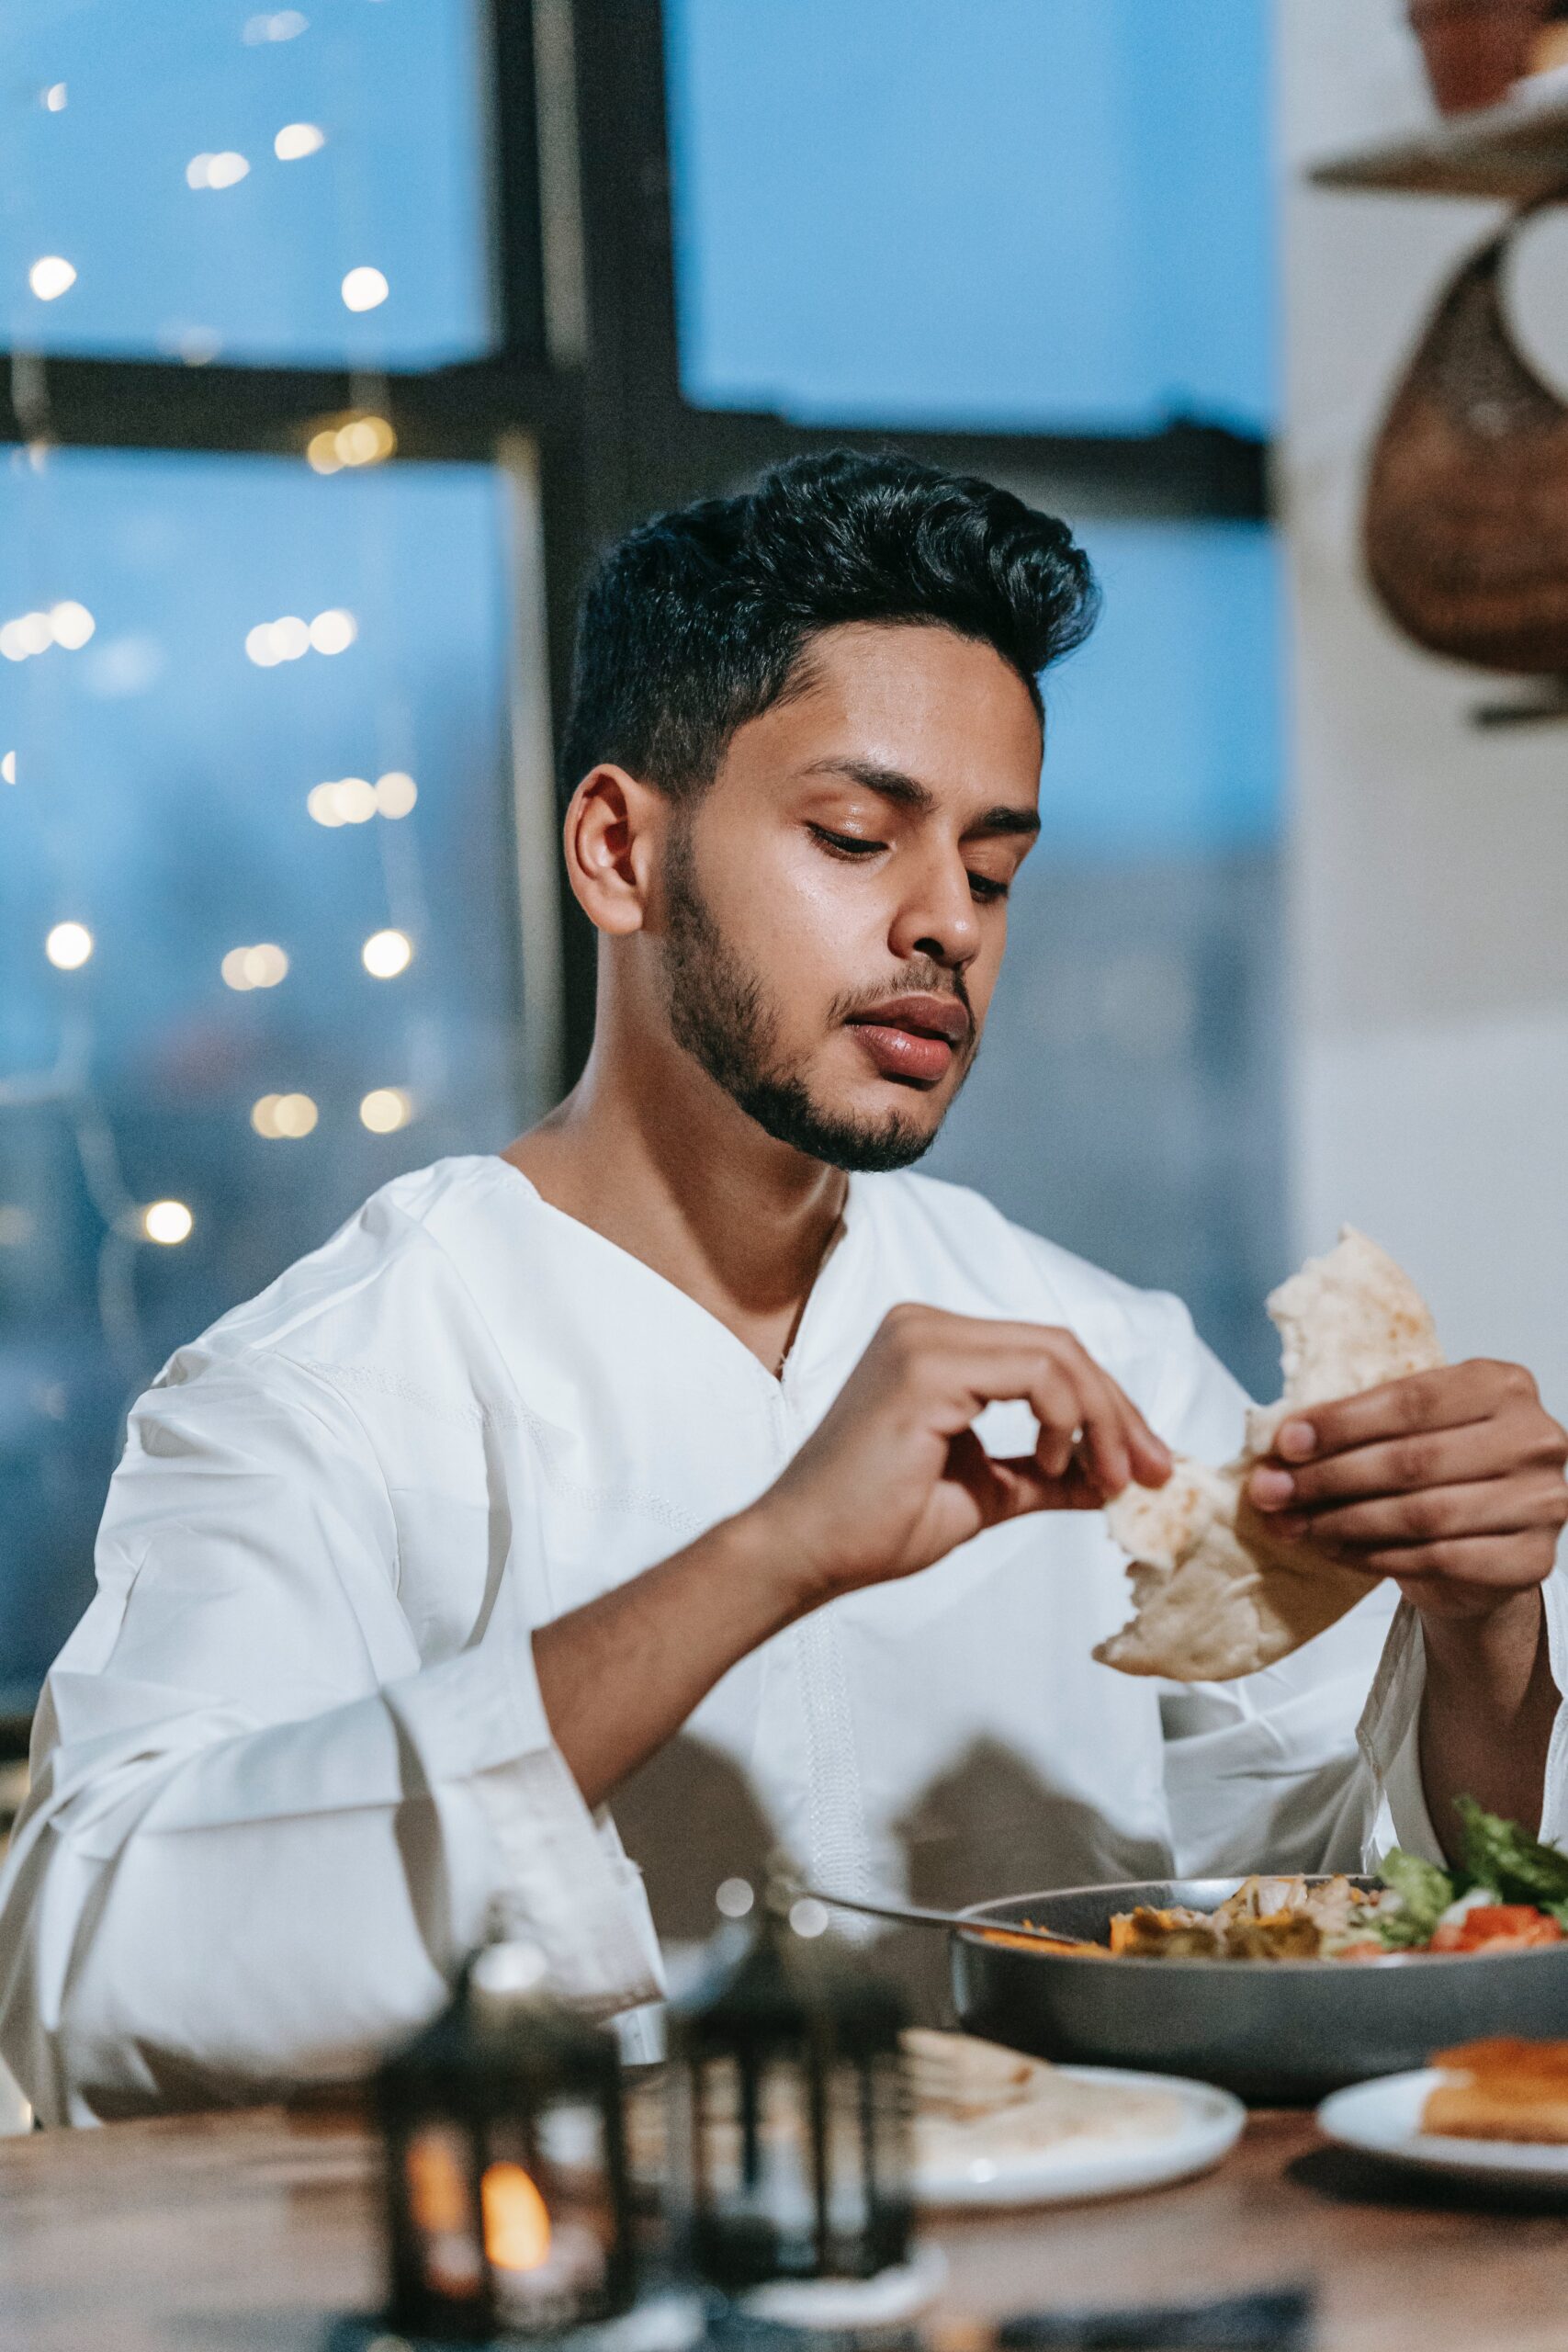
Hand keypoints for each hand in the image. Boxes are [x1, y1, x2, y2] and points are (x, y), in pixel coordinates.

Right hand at [747, 1303, 1171, 1604]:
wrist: (806, 1553)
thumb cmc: (875, 1526)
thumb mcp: (985, 1492)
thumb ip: (1047, 1475)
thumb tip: (1115, 1478)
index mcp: (934, 1343)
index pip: (1047, 1354)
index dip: (1108, 1406)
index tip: (1147, 1467)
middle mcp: (925, 1324)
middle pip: (1060, 1346)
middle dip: (1119, 1411)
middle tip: (1155, 1473)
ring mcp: (922, 1337)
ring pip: (1057, 1354)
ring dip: (1103, 1420)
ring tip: (1113, 1480)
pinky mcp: (924, 1365)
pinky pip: (1035, 1374)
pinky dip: (1067, 1420)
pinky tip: (1056, 1464)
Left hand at [1247, 1361, 1567, 1622]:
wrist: (1487, 1544)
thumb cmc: (1443, 1473)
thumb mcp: (1410, 1431)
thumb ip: (1361, 1428)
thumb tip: (1282, 1448)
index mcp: (1502, 1385)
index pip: (1412, 1400)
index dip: (1343, 1423)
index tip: (1286, 1442)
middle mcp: (1534, 1438)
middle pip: (1412, 1460)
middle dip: (1330, 1477)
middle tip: (1274, 1491)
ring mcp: (1542, 1501)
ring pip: (1421, 1514)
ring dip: (1344, 1522)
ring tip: (1296, 1525)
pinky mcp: (1532, 1559)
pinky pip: (1438, 1558)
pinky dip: (1376, 1556)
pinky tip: (1337, 1551)